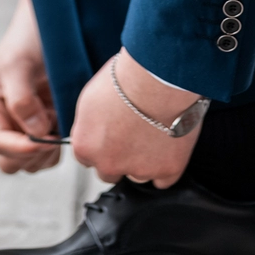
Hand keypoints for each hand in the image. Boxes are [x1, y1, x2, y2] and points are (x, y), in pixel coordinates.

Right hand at [0, 0, 61, 173]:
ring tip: (58, 118)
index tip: (46, 139)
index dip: (21, 148)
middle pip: (11, 161)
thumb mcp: (18, 64)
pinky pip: (49, 152)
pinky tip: (63, 117)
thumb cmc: (28, 38)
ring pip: (31, 162)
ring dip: (48, 149)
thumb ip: (21, 101)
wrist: (52, 22)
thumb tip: (35, 134)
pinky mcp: (42, 125)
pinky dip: (58, 142)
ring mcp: (21, 125)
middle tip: (53, 132)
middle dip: (33, 153)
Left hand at [71, 48, 202, 187]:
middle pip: (109, 171)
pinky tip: (169, 145)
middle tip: (133, 132)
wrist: (159, 76)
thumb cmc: (127, 76)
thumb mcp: (91, 96)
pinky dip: (166, 165)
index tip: (112, 134)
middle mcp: (108, 163)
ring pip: (138, 175)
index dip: (101, 144)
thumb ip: (90, 124)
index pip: (87, 157)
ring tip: (154, 131)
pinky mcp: (166, 170)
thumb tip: (95, 130)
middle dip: (119, 156)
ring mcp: (138, 170)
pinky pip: (164, 179)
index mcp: (85, 145)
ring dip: (143, 160)